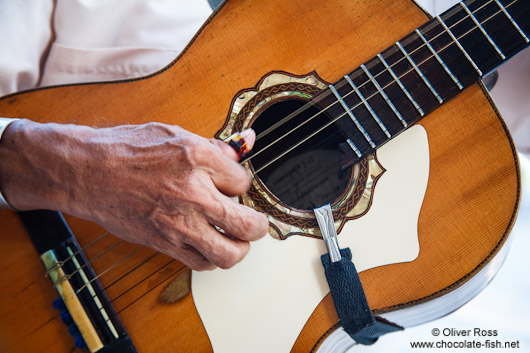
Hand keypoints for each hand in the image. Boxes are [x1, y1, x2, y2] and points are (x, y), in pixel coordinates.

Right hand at [0, 120, 268, 269]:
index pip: (244, 182)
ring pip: (229, 253)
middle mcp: (193, 193)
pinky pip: (201, 263)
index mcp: (198, 158)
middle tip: (254, 223)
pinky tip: (210, 247)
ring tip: (236, 240)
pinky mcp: (163, 242)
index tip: (234, 185)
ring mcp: (179, 222)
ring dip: (239, 248)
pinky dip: (212, 259)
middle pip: (249, 225)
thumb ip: (214, 146)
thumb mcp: (174, 134)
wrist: (86, 171)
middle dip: (258, 225)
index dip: (242, 184)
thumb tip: (245, 142)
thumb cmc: (125, 149)